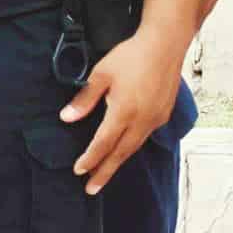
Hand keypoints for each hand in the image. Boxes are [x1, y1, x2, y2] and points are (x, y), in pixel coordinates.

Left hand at [60, 34, 189, 192]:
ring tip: (105, 172)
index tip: (78, 171)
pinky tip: (126, 147)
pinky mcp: (164, 113)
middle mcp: (142, 119)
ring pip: (134, 146)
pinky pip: (145, 135)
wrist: (166, 43)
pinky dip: (132, 146)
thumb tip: (66, 118)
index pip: (103, 143)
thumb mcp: (101, 74)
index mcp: (124, 111)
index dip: (89, 159)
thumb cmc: (132, 55)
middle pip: (120, 153)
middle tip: (91, 189)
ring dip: (118, 161)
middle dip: (104, 172)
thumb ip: (84, 99)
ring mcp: (156, 117)